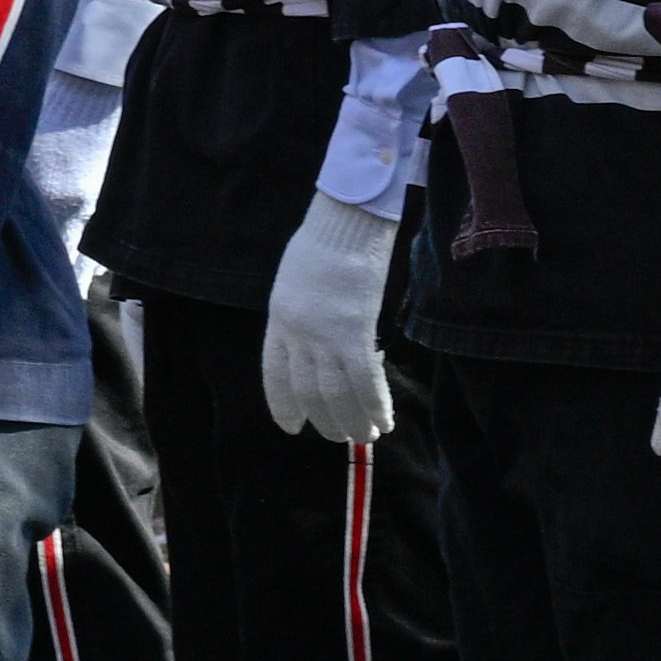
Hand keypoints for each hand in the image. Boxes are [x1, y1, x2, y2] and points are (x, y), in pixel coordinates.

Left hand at [258, 193, 402, 450]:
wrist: (345, 222)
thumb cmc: (326, 244)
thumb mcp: (298, 283)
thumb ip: (303, 315)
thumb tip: (322, 345)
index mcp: (278, 320)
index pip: (275, 375)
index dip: (283, 404)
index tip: (292, 426)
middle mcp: (296, 334)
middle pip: (308, 390)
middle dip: (325, 419)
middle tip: (341, 436)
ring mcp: (323, 335)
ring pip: (335, 393)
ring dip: (352, 420)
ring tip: (366, 437)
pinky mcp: (354, 332)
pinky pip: (364, 381)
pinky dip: (375, 405)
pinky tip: (385, 421)